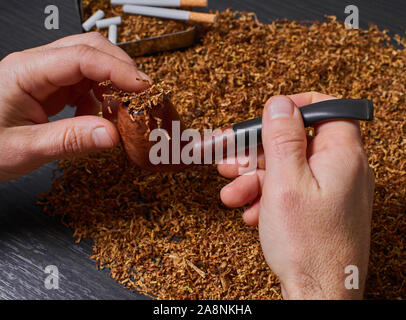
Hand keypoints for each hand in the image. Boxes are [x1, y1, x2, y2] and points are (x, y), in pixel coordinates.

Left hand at [0, 32, 149, 180]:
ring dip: (113, 85)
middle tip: (142, 95)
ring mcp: (44, 76)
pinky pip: (85, 84)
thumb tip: (112, 134)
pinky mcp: (50, 89)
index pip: (81, 57)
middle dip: (121, 70)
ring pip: (91, 65)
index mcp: (25, 72)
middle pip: (90, 50)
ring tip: (122, 110)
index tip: (143, 88)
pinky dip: (101, 98)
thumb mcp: (25, 149)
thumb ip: (70, 140)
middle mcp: (36, 66)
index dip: (118, 70)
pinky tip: (98, 116)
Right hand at [218, 92, 374, 298]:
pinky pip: (291, 191)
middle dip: (257, 151)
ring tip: (231, 194)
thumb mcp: (284, 181)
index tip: (267, 116)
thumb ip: (282, 137)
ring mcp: (332, 190)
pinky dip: (267, 197)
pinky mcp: (321, 208)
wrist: (319, 295)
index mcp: (342, 154)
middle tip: (228, 158)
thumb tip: (279, 103)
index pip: (326, 108)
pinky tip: (249, 212)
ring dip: (254, 179)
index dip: (294, 107)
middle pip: (296, 142)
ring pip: (288, 169)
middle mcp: (342, 169)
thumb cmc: (307, 244)